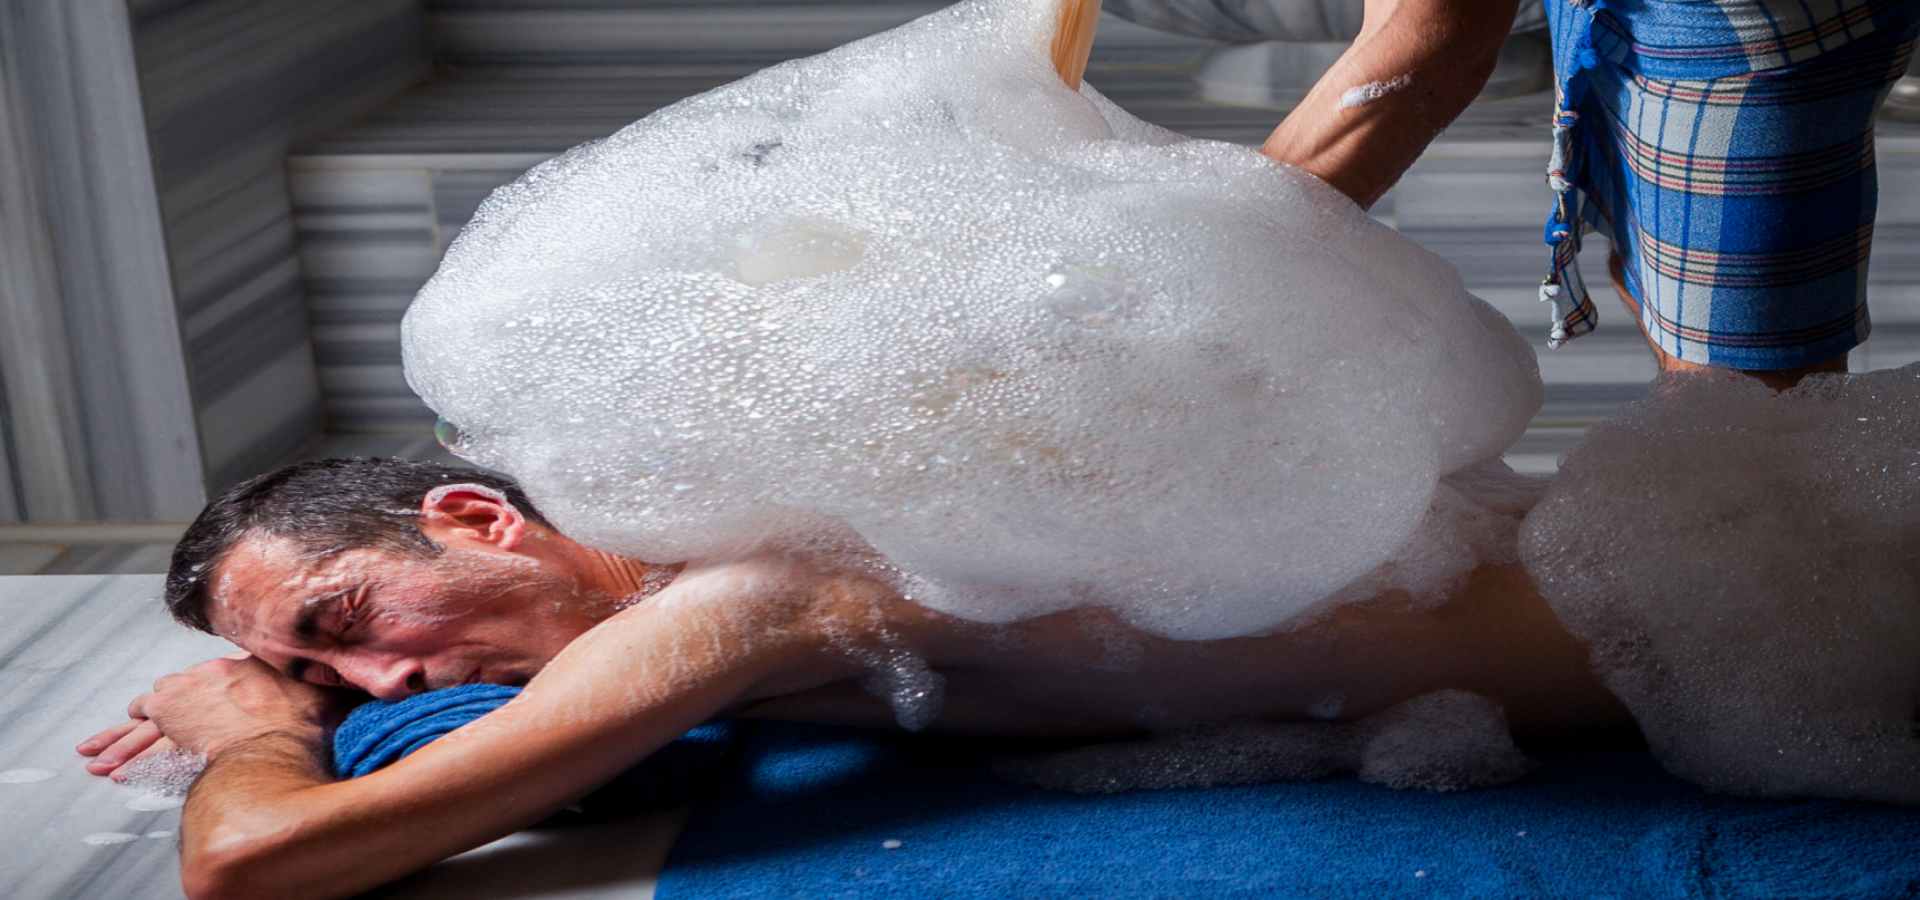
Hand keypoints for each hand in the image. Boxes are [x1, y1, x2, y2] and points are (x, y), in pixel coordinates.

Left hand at [81, 653, 356, 775]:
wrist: (287, 733)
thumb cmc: (314, 717)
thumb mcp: (330, 692)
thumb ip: (335, 684)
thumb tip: (375, 679)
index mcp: (248, 666)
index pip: (212, 683)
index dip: (196, 698)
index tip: (186, 711)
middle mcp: (215, 673)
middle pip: (174, 697)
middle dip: (148, 721)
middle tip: (123, 735)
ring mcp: (194, 695)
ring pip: (151, 720)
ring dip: (127, 741)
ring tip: (101, 759)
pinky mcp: (177, 719)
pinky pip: (146, 740)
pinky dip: (130, 754)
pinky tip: (117, 770)